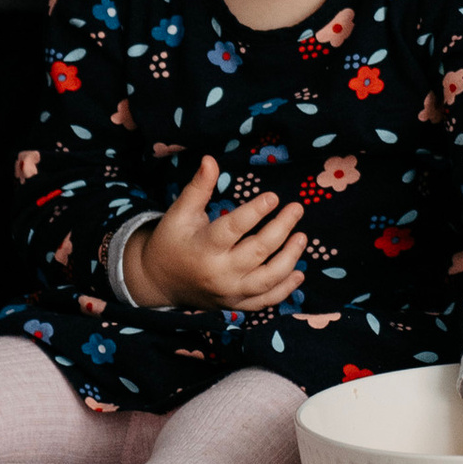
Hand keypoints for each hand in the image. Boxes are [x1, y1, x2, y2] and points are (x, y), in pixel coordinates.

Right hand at [122, 157, 307, 312]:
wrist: (160, 282)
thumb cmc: (172, 241)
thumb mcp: (180, 213)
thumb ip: (198, 188)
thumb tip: (210, 159)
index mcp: (204, 248)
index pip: (234, 228)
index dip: (255, 212)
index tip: (273, 196)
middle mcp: (219, 273)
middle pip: (257, 251)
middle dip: (281, 229)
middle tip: (297, 208)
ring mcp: (230, 293)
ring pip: (267, 279)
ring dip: (289, 258)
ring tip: (303, 236)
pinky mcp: (236, 304)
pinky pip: (265, 301)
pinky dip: (285, 289)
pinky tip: (299, 273)